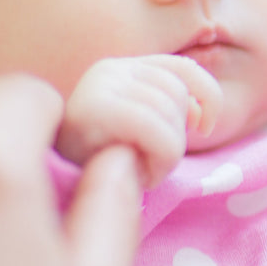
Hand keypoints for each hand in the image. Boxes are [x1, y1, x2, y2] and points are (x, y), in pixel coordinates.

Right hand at [56, 54, 222, 187]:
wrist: (58, 196)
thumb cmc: (106, 171)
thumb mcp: (145, 135)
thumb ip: (173, 112)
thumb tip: (201, 113)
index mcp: (123, 69)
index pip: (184, 69)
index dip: (208, 96)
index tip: (205, 129)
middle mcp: (108, 69)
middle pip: (177, 92)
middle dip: (178, 135)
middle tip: (151, 163)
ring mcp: (97, 86)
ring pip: (169, 111)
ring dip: (168, 154)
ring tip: (140, 171)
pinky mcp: (91, 109)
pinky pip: (154, 127)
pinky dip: (161, 157)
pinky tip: (142, 177)